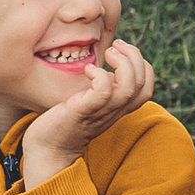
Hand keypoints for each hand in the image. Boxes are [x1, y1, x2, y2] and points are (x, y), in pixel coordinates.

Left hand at [20, 37, 155, 188]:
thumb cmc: (64, 121)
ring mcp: (100, 112)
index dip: (142, 64)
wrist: (47, 149)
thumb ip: (101, 88)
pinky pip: (103, 92)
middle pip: (143, 84)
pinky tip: (88, 70)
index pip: (147, 86)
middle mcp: (114, 110)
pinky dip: (100, 75)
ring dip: (122, 64)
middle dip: (134, 56)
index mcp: (118, 107)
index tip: (120, 51)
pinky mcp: (83, 112)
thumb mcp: (90, 102)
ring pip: (129, 87)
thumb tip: (104, 66)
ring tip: (107, 52)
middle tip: (114, 45)